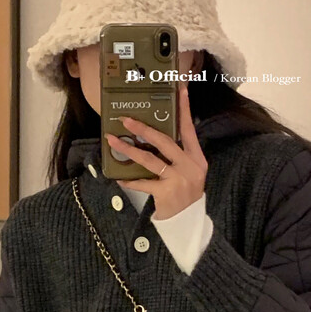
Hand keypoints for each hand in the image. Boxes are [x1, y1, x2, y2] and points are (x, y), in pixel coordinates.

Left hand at [105, 84, 207, 219]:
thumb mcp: (189, 171)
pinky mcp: (166, 193)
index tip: (179, 90)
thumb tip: (154, 135)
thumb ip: (178, 155)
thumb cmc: (185, 193)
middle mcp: (190, 166)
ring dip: (128, 149)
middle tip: (126, 120)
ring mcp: (178, 179)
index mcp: (197, 158)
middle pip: (164, 141)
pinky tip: (119, 178)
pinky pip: (143, 182)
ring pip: (149, 159)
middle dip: (143, 129)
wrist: (188, 221)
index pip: (189, 129)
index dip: (184, 109)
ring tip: (113, 142)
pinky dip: (130, 180)